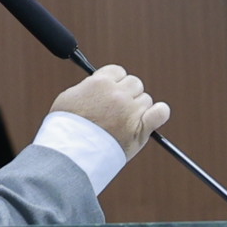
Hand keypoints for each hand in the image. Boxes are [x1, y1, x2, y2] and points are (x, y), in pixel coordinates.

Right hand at [50, 64, 170, 160]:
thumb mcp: (69, 98)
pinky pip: (161, 113)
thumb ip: (88, 86)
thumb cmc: (65, 129)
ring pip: (146, 100)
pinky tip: (155, 115)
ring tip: (123, 122)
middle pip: (135, 84)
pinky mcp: (141, 129)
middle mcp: (118, 94)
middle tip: (118, 109)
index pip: (118, 72)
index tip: (111, 92)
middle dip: (128, 94)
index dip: (115, 82)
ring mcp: (130, 111)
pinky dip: (160, 113)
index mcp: (99, 83)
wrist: (71, 154)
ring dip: (139, 108)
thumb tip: (98, 81)